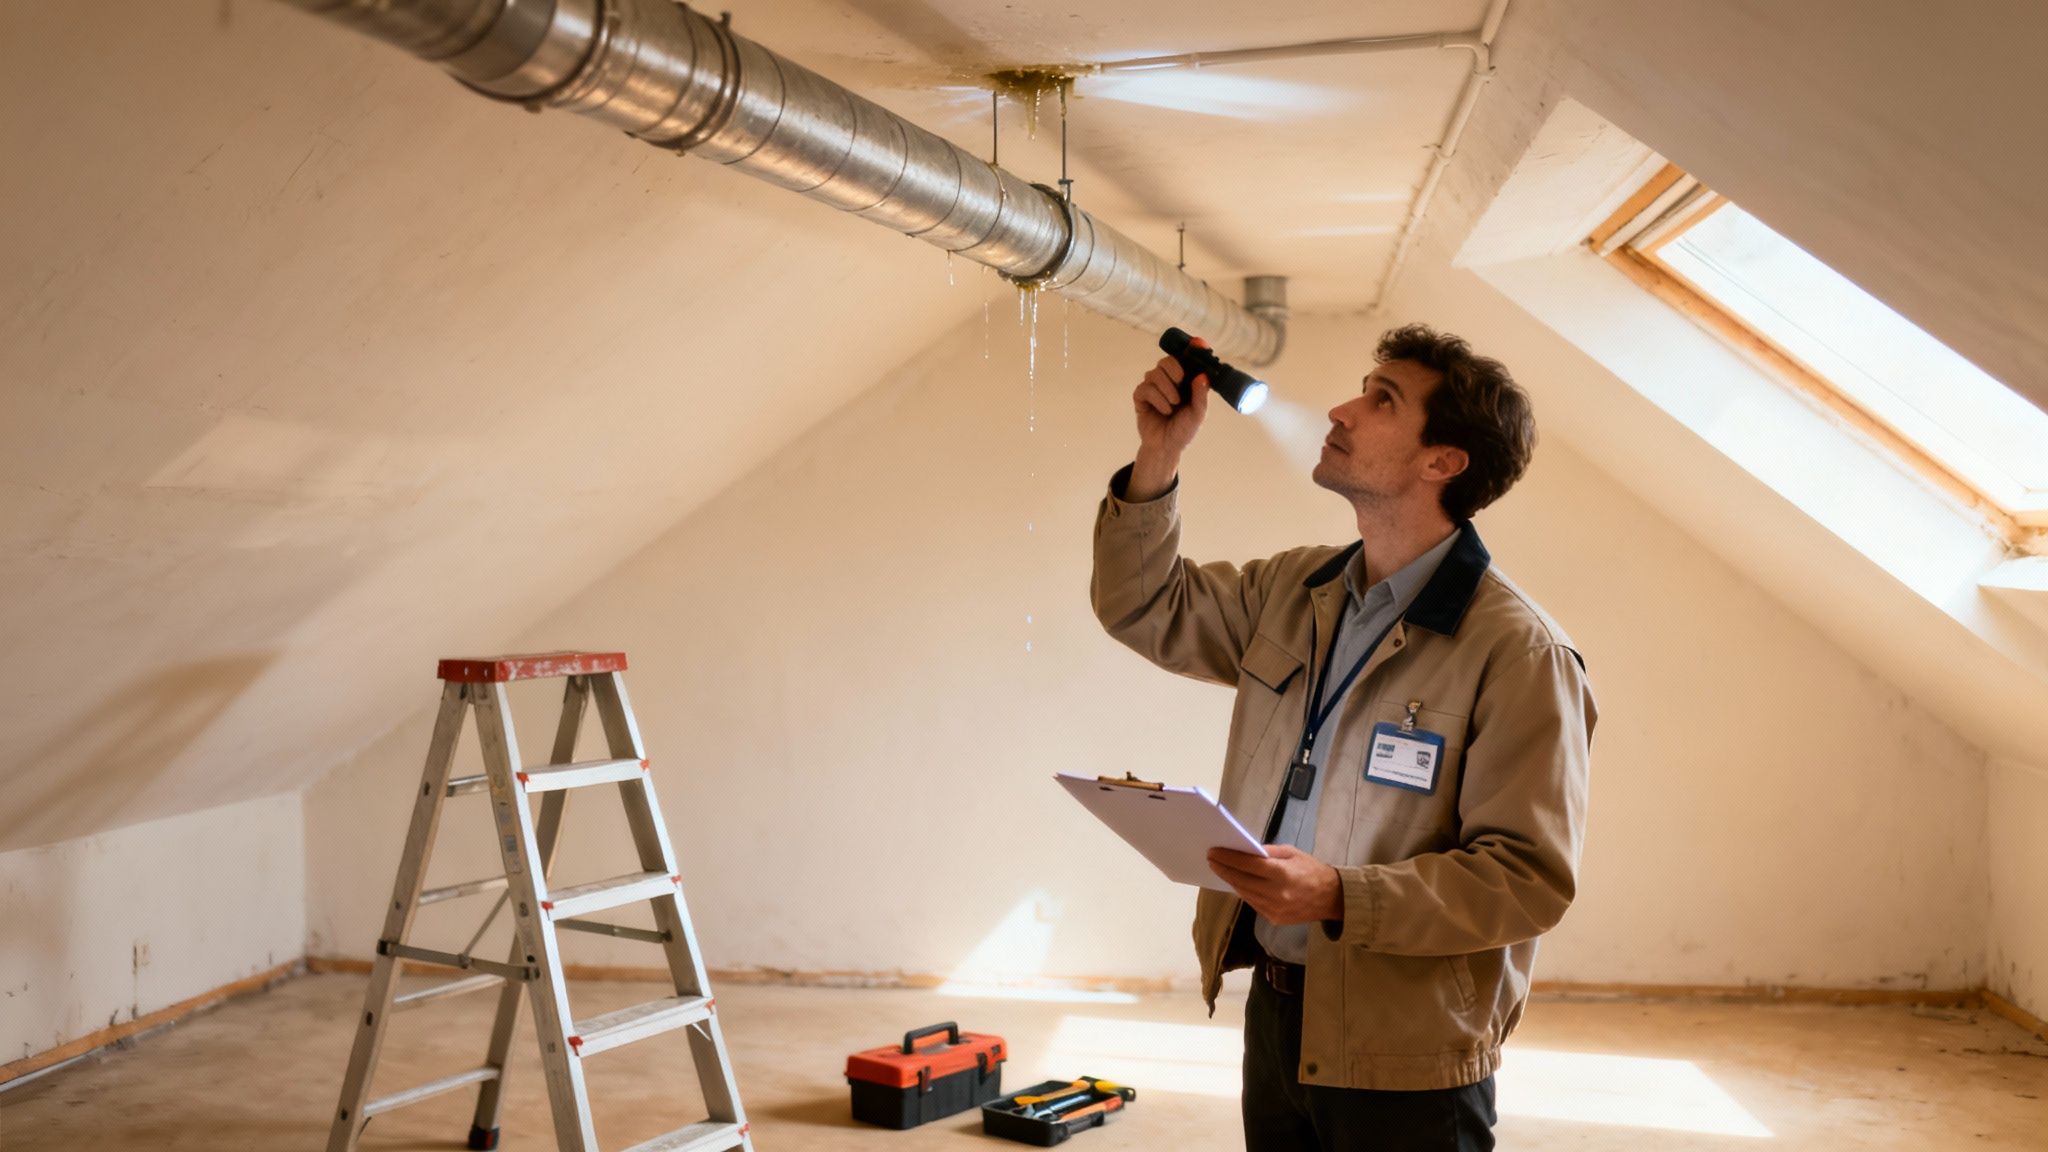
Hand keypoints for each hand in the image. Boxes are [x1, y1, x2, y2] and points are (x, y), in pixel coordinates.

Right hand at [1126, 353, 1208, 500]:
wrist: (1166, 447)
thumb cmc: (1183, 430)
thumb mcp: (1198, 414)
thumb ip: (1201, 395)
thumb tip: (1202, 376)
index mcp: (1185, 381)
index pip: (1186, 359)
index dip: (1191, 348)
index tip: (1198, 342)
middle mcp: (1168, 380)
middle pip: (1167, 360)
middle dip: (1174, 369)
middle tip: (1180, 382)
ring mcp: (1153, 387)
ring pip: (1155, 373)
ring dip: (1167, 390)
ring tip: (1174, 405)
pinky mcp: (1141, 396)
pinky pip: (1146, 388)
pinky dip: (1158, 399)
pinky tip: (1164, 410)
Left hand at [1207, 845, 1342, 925]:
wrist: (1332, 898)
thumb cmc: (1312, 870)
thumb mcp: (1293, 853)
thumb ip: (1269, 852)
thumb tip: (1247, 852)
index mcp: (1282, 873)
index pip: (1247, 865)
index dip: (1228, 858)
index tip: (1214, 852)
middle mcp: (1276, 893)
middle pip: (1241, 880)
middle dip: (1224, 869)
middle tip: (1212, 860)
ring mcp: (1274, 909)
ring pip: (1244, 894)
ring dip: (1231, 881)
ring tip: (1221, 870)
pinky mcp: (1274, 919)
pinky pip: (1253, 903)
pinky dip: (1244, 892)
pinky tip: (1238, 883)